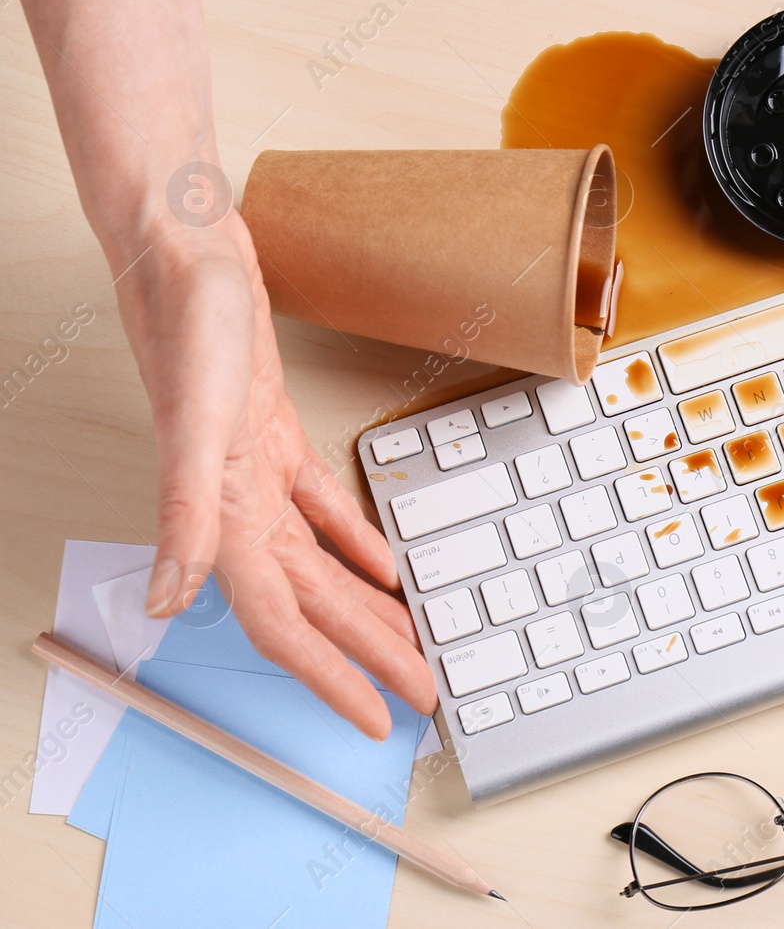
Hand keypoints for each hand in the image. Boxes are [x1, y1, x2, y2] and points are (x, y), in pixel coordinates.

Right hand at [124, 215, 437, 738]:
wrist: (188, 254)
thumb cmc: (191, 325)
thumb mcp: (197, 420)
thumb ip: (184, 514)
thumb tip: (170, 604)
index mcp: (222, 519)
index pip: (283, 625)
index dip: (327, 678)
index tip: (372, 719)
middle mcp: (238, 510)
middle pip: (316, 607)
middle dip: (370, 657)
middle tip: (423, 694)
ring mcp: (257, 478)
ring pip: (323, 567)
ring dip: (367, 610)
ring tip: (412, 644)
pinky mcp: (274, 442)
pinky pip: (322, 514)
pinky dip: (355, 545)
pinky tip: (385, 567)